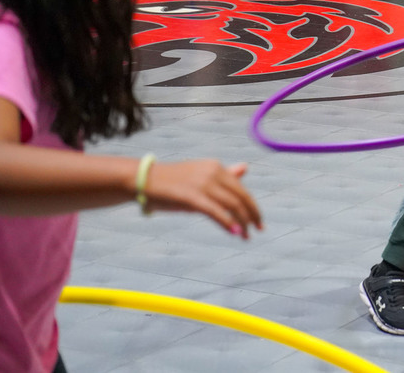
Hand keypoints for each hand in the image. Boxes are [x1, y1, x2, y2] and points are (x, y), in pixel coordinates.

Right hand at [144, 160, 261, 237]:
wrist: (144, 179)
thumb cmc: (173, 180)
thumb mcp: (201, 175)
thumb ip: (224, 175)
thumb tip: (245, 168)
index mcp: (217, 167)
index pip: (242, 189)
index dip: (253, 206)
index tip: (258, 221)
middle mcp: (213, 173)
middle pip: (241, 197)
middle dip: (252, 215)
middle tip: (259, 230)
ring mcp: (203, 185)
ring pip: (232, 205)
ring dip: (243, 223)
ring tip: (247, 236)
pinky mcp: (191, 197)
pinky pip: (215, 212)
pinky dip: (228, 222)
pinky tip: (235, 232)